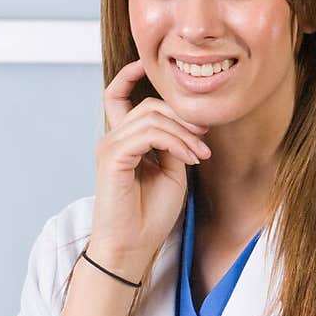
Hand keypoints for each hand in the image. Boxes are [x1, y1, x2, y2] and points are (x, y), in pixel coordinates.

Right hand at [87, 58, 210, 281]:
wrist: (132, 248)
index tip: (154, 66)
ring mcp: (110, 146)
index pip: (117, 94)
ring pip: (151, 115)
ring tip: (201, 154)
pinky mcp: (113, 158)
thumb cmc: (149, 216)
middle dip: (183, 116)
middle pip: (149, 104)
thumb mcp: (171, 172)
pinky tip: (190, 159)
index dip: (131, 74)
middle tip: (205, 138)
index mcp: (123, 140)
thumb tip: (189, 124)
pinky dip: (175, 141)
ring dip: (184, 132)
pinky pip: (148, 133)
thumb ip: (174, 144)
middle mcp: (112, 139)